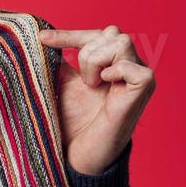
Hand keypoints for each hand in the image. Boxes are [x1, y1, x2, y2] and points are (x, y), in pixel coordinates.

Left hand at [37, 25, 155, 174]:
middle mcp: (130, 67)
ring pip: (122, 42)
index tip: (41, 38)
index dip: (70, 34)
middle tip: (82, 81)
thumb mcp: (62, 83)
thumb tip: (42, 35)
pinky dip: (116, 71)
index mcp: (112, 63)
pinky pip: (135, 67)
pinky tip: (104, 86)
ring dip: (97, 62)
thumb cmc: (72, 121)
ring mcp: (139, 78)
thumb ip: (60, 59)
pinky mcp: (144, 91)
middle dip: (87, 52)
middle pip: (113, 32)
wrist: (77, 153)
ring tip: (92, 86)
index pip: (99, 34)